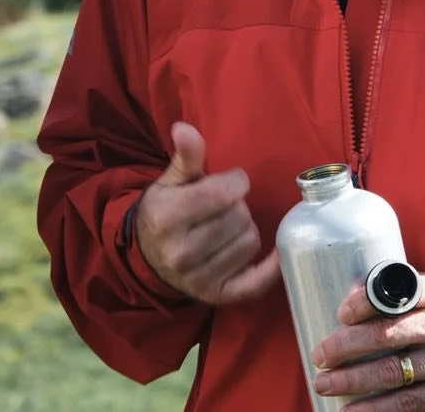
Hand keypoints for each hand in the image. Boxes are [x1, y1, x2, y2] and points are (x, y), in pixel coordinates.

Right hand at [133, 122, 278, 305]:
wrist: (149, 255)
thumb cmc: (166, 210)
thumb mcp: (172, 180)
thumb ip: (186, 155)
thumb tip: (184, 128)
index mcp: (167, 218)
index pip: (225, 192)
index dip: (235, 182)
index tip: (230, 182)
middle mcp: (180, 253)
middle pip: (240, 217)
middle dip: (237, 206)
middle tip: (223, 208)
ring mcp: (198, 280)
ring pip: (250, 241)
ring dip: (246, 230)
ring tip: (228, 227)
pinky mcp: (216, 296)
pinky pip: (256, 282)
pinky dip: (271, 267)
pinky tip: (275, 254)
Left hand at [310, 273, 424, 410]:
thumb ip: (413, 292)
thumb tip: (362, 294)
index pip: (396, 295)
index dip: (363, 304)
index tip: (341, 312)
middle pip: (384, 336)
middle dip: (345, 346)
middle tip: (320, 353)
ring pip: (390, 372)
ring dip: (351, 380)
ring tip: (325, 383)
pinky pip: (407, 404)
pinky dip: (376, 410)